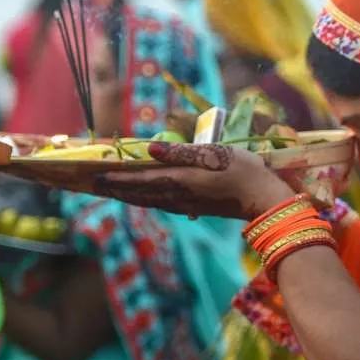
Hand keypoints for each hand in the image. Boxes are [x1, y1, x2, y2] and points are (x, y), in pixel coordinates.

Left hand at [91, 142, 296, 219]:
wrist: (265, 198)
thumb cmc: (244, 170)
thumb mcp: (215, 154)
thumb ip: (182, 153)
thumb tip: (149, 151)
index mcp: (181, 181)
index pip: (140, 179)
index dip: (117, 178)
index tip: (95, 175)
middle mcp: (179, 196)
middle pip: (139, 194)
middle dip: (116, 189)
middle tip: (93, 185)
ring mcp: (187, 205)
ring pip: (149, 201)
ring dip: (128, 196)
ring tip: (112, 191)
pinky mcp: (196, 208)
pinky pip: (162, 204)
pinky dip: (146, 200)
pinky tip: (144, 198)